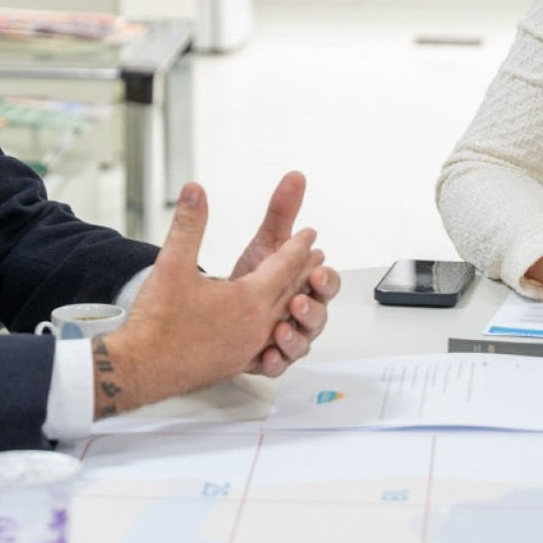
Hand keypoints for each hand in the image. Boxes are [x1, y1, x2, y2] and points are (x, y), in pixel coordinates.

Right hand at [93, 182, 315, 415]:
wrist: (142, 367)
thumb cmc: (158, 322)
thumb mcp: (172, 263)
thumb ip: (189, 224)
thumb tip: (195, 191)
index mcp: (248, 299)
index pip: (284, 266)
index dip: (298, 246)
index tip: (309, 234)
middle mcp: (256, 325)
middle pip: (291, 292)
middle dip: (305, 271)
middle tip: (316, 256)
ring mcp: (250, 348)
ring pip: (283, 319)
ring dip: (296, 301)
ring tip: (301, 291)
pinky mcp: (239, 364)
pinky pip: (271, 345)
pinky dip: (280, 332)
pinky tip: (274, 330)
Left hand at [228, 172, 341, 376]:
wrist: (216, 307)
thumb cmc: (251, 275)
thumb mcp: (266, 242)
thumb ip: (283, 212)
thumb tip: (295, 176)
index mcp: (305, 285)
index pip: (326, 282)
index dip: (324, 277)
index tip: (315, 269)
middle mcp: (301, 313)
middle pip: (320, 316)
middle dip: (313, 309)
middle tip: (298, 301)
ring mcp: (287, 337)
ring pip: (302, 344)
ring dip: (294, 338)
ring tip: (280, 330)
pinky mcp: (267, 358)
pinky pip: (277, 366)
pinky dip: (273, 362)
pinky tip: (265, 356)